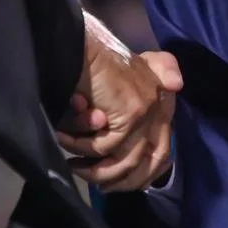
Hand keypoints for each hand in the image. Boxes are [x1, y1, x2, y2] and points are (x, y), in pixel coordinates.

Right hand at [55, 18, 179, 191]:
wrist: (81, 42)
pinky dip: (81, 145)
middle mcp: (162, 103)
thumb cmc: (95, 62)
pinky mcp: (132, 112)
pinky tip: (64, 138)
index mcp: (162, 97)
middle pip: (149, 161)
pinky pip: (104, 146)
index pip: (163, 151)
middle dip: (120, 179)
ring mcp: (149, 109)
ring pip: (123, 159)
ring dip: (94, 167)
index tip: (116, 184)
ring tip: (74, 165)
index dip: (142, 175)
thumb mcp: (121, 81)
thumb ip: (138, 101)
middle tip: (95, 183)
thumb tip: (159, 139)